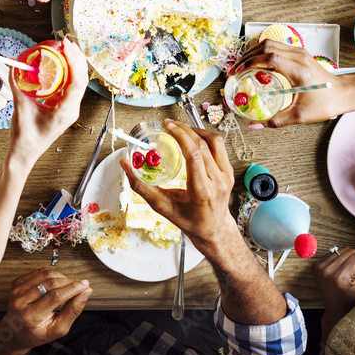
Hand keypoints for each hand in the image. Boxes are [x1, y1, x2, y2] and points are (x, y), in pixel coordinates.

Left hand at [0, 268, 91, 353]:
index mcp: (30, 316)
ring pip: (45, 274)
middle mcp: (20, 301)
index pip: (55, 297)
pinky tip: (58, 282)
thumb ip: (72, 311)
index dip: (72, 289)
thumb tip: (86, 293)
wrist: (15, 331)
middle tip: (81, 284)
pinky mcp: (17, 282)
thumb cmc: (37, 333)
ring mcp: (17, 290)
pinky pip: (39, 272)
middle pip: (50, 283)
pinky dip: (52, 274)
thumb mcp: (58, 329)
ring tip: (70, 284)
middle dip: (69, 282)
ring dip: (62, 277)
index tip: (85, 286)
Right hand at [9, 39, 88, 165]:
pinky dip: (66, 73)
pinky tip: (59, 63)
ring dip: (73, 64)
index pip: (76, 82)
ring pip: (78, 82)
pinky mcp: (64, 108)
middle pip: (82, 79)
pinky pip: (69, 87)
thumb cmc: (25, 137)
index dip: (74, 61)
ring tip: (65, 48)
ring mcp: (69, 109)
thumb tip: (13, 65)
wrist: (25, 154)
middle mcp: (72, 109)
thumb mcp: (20, 108)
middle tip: (66, 42)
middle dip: (76, 58)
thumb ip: (17, 86)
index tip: (66, 46)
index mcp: (66, 111)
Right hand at [120, 120, 237, 252]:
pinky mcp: (229, 172)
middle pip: (203, 145)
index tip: (168, 126)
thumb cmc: (188, 220)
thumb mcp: (162, 206)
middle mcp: (217, 181)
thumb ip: (141, 186)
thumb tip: (125, 165)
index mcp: (201, 190)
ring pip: (214, 142)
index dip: (181, 135)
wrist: (213, 229)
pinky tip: (194, 137)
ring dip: (197, 131)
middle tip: (170, 124)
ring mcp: (226, 175)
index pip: (194, 154)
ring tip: (182, 128)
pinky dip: (206, 138)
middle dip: (185, 130)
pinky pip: (219, 147)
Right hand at [230, 40, 339, 127]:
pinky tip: (255, 63)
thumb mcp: (300, 115)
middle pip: (266, 46)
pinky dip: (262, 52)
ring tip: (241, 66)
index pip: (270, 58)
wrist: (343, 93)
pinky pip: (276, 46)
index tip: (238, 72)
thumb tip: (254, 126)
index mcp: (298, 70)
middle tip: (234, 70)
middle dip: (246, 57)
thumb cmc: (325, 103)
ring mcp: (299, 52)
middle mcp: (298, 56)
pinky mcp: (299, 53)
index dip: (250, 63)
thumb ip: (275, 121)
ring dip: (253, 52)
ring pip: (270, 43)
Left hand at [314, 242, 354, 338]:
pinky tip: (339, 274)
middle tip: (353, 278)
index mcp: (340, 277)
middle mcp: (327, 271)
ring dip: (347, 261)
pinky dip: (339, 261)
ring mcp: (319, 268)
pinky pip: (333, 253)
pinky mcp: (315, 266)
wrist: (338, 311)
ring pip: (341, 250)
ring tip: (347, 276)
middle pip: (349, 250)